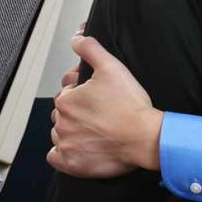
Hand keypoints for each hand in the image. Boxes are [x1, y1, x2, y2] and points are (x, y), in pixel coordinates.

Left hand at [47, 35, 161, 177]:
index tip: (100, 97)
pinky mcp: (72, 164)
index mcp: (66, 100)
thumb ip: (90, 49)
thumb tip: (76, 36)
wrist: (145, 137)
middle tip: (100, 114)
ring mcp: (66, 145)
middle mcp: (61, 123)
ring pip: (60, 134)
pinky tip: (80, 148)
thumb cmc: (130, 105)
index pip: (67, 93)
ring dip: (71, 132)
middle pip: (62, 114)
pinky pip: (56, 158)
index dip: (82, 92)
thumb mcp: (112, 67)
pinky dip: (64, 153)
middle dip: (77, 112)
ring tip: (95, 130)